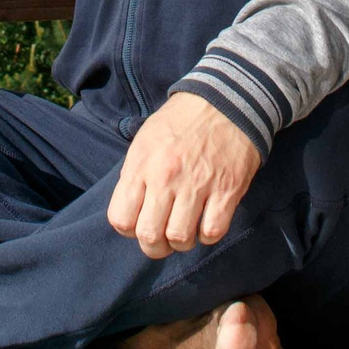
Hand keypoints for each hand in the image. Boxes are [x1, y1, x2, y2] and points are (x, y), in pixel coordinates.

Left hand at [106, 92, 261, 258]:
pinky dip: (207, 235)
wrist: (225, 101)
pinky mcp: (227, 190)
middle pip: (149, 236)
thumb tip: (130, 210)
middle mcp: (166, 177)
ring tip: (184, 231)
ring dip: (181, 243)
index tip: (139, 223)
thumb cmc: (180, 123)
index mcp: (142, 164)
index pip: (121, 219)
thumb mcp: (145, 140)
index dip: (128, 229)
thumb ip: (134, 175)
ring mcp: (198, 184)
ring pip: (180, 238)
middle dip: (153, 246)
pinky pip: (212, 232)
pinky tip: (206, 222)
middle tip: (162, 239)